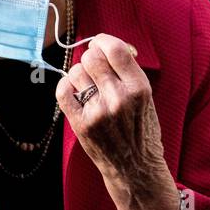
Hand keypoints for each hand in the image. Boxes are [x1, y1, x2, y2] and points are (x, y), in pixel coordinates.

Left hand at [55, 34, 180, 209]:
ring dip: (79, 74)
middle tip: (95, 68)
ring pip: (75, 72)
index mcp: (140, 88)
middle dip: (91, 58)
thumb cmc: (142, 130)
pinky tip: (75, 93)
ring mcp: (98, 112)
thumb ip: (128, 72)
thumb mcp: (147, 98)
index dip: (103, 41)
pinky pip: (62, 90)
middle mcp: (119, 98)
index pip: (115, 48)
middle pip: (91, 57)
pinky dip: (66, 87)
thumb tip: (104, 45)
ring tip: (89, 87)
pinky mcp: (82, 124)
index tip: (100, 44)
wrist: (136, 168)